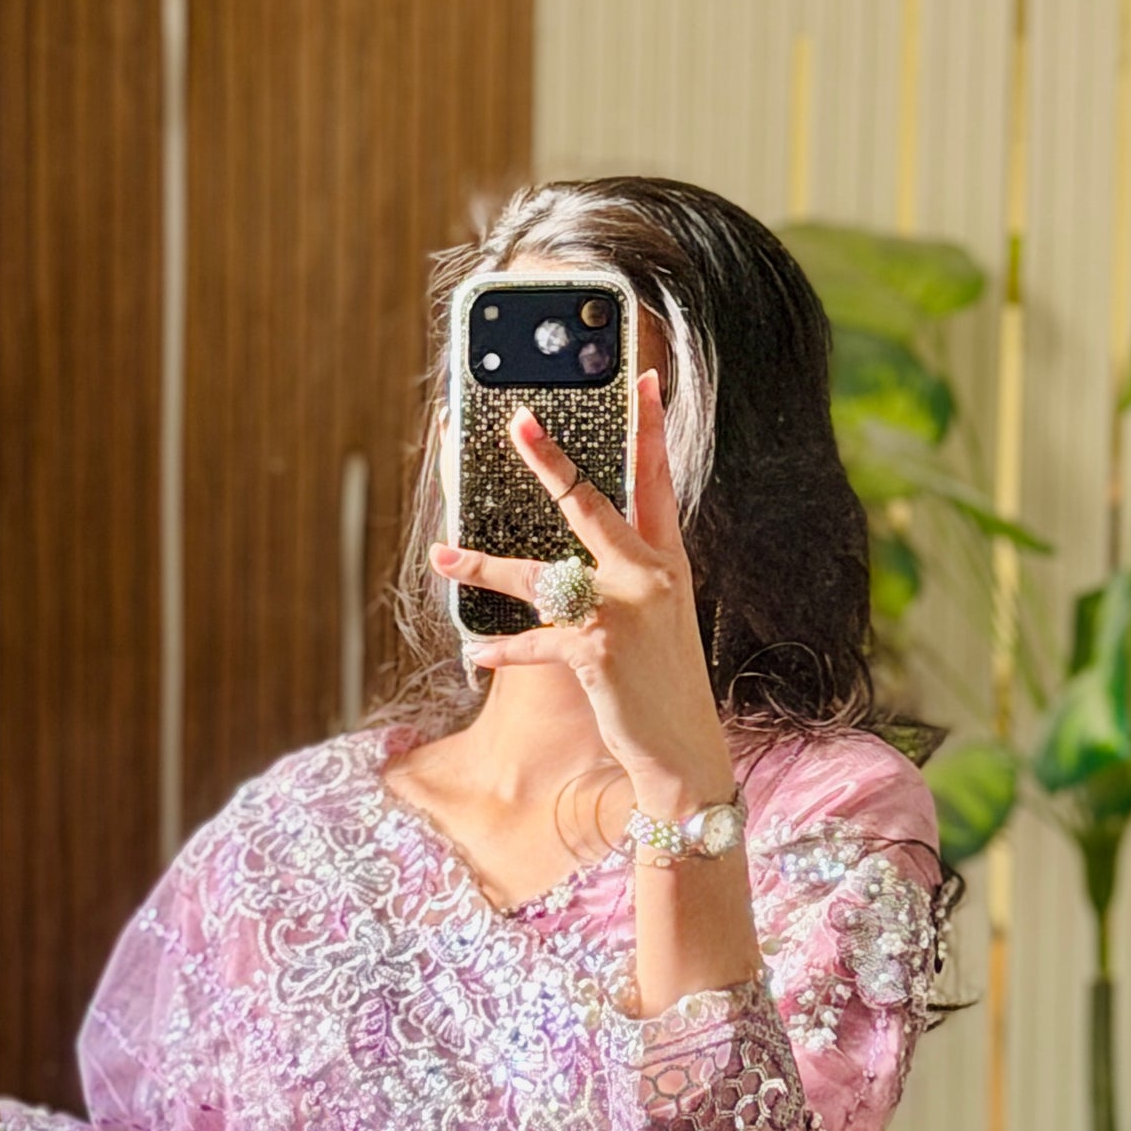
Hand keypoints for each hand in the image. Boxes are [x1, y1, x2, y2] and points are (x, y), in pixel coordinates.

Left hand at [432, 369, 733, 815]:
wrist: (685, 752)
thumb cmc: (662, 683)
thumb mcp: (658, 618)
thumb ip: (624, 578)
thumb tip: (568, 555)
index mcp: (667, 561)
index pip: (657, 481)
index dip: (650, 428)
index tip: (646, 379)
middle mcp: (649, 574)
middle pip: (592, 502)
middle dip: (549, 460)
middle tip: (517, 421)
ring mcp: (624, 609)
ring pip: (539, 573)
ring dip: (483, 565)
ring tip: (444, 554)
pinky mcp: (597, 647)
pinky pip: (533, 640)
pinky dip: (500, 650)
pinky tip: (475, 654)